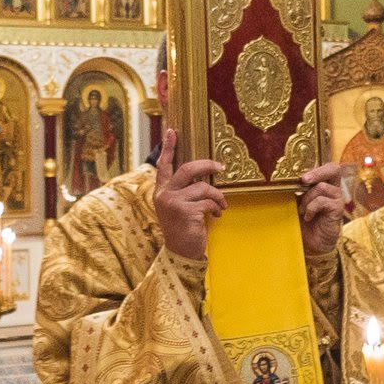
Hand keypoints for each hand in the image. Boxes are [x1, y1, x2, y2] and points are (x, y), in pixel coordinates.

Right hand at [154, 128, 225, 259]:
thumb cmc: (184, 228)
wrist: (181, 253)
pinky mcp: (185, 212)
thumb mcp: (179, 206)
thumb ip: (184, 190)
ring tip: (221, 205)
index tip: (172, 131)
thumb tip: (203, 172)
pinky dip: (217, 206)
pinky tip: (217, 214)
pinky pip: (208, 201)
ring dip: (218, 196)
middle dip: (207, 165)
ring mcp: (173, 203)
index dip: (168, 147)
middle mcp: (164, 194)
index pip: (164, 165)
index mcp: (161, 191)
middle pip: (188, 169)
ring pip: (203, 187)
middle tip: (221, 166)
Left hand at [297, 160, 347, 255]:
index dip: (312, 166)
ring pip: (322, 187)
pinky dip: (311, 208)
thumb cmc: (304, 222)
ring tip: (302, 210)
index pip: (324, 166)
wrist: (312, 244)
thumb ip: (296, 189)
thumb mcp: (297, 202)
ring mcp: (337, 198)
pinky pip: (323, 201)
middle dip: (317, 172)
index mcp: (324, 183)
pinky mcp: (338, 209)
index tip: (296, 173)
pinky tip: (308, 217)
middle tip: (303, 179)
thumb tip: (284, 179)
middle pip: (334, 168)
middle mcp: (333, 188)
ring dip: (307, 198)